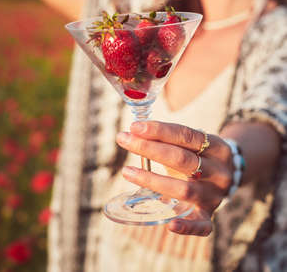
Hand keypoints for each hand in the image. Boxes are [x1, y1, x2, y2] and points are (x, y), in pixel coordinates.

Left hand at [116, 120, 233, 235]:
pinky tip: (170, 225)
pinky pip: (202, 226)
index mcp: (216, 147)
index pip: (186, 135)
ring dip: (152, 180)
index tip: (134, 127)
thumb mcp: (192, 143)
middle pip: (182, 159)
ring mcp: (215, 195)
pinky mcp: (209, 215)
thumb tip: (134, 132)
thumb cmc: (200, 155)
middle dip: (149, 148)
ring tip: (126, 171)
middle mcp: (219, 171)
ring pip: (184, 189)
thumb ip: (169, 139)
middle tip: (123, 140)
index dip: (159, 130)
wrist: (230, 175)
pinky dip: (187, 227)